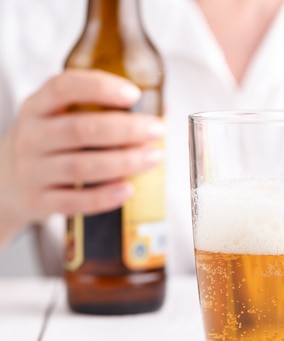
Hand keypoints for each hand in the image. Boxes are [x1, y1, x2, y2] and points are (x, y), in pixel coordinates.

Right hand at [0, 69, 163, 247]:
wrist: (7, 182)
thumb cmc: (49, 143)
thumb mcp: (59, 116)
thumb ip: (100, 108)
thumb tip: (161, 105)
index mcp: (38, 106)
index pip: (64, 87)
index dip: (100, 88)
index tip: (133, 94)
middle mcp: (32, 136)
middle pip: (81, 130)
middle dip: (126, 130)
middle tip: (158, 130)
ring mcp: (33, 171)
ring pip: (81, 167)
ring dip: (123, 163)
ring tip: (154, 158)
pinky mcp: (39, 201)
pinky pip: (74, 201)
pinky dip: (104, 197)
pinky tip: (128, 189)